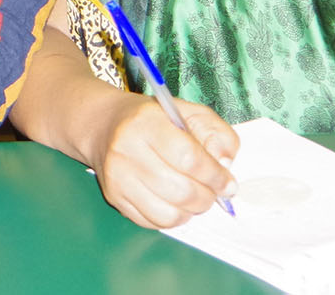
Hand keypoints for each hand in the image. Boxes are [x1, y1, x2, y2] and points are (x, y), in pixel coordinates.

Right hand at [89, 94, 239, 228]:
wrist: (105, 125)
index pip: (189, 158)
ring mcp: (118, 177)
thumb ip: (217, 133)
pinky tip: (176, 203)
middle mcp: (126, 150)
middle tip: (214, 193)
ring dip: (191, 211)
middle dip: (207, 197)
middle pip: (179, 190)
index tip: (228, 183)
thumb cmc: (153, 119)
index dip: (215, 176)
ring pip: (167, 213)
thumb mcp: (189, 112)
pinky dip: (173, 218)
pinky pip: (152, 222)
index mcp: (146, 123)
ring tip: (195, 198)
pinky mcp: (114, 197)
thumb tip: (225, 166)